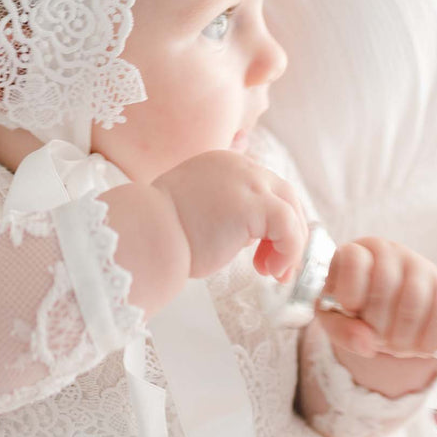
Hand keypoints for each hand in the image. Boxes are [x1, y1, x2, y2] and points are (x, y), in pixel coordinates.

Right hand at [151, 150, 308, 279]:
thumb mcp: (195, 212)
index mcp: (220, 163)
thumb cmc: (160, 234)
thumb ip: (223, 212)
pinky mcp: (255, 205)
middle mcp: (238, 165)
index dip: (270, 222)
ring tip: (274, 273)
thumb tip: (249, 234)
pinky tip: (273, 270)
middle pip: (284, 194)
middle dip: (287, 233)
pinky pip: (289, 228)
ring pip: (290, 210)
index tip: (261, 254)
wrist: (146, 237)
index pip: (262, 187)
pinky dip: (290, 251)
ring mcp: (248, 181)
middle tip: (276, 268)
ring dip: (289, 246)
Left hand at [317, 238, 436, 359]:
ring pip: (415, 299)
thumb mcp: (334, 320)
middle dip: (378, 324)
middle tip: (375, 340)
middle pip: (385, 284)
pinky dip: (429, 337)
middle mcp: (389, 252)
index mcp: (355, 253)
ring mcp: (419, 265)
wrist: (384, 314)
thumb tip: (366, 344)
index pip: (355, 258)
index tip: (349, 309)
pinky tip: (417, 347)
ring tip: (395, 347)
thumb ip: (341, 330)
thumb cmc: (352, 310)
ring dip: (403, 335)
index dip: (351, 288)